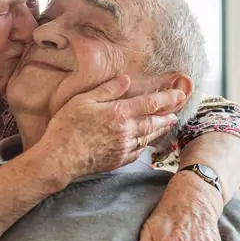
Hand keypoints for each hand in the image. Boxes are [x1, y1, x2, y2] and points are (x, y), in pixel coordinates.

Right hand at [37, 74, 181, 181]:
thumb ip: (107, 90)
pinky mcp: (118, 160)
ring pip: (148, 137)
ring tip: (167, 124)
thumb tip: (126, 80)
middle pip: (154, 122)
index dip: (168, 98)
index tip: (180, 94)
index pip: (151, 103)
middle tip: (177, 111)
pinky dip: (145, 145)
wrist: (60, 158)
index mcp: (119, 113)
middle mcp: (126, 131)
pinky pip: (138, 152)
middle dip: (167, 116)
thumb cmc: (67, 127)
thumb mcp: (84, 100)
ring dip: (160, 130)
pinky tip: (146, 141)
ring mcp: (123, 147)